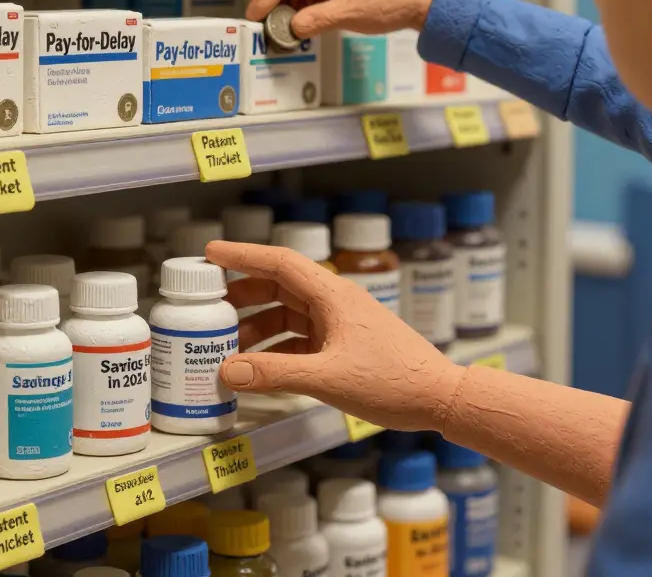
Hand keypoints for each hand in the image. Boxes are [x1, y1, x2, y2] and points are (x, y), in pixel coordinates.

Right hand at [208, 240, 465, 431]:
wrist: (441, 398)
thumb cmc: (395, 381)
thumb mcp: (328, 378)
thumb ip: (275, 374)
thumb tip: (228, 372)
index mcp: (333, 296)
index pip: (279, 262)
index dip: (242, 255)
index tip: (210, 253)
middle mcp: (335, 302)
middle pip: (279, 285)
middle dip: (243, 294)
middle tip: (209, 305)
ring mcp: (340, 323)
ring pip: (288, 312)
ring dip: (258, 325)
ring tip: (229, 344)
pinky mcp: (344, 344)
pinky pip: (300, 336)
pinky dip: (276, 346)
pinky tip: (260, 365)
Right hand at [245, 0, 438, 38]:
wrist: (417, 4)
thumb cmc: (389, 1)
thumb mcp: (349, 13)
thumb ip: (315, 20)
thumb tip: (289, 29)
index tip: (256, 14)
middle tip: (258, 19)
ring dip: (284, 4)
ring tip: (278, 26)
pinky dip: (298, 7)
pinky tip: (296, 23)